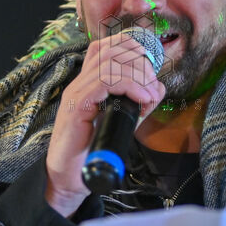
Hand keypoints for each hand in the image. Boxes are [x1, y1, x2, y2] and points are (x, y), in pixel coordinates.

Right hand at [44, 30, 166, 216]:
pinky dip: (129, 86)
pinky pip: (105, 82)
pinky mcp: (77, 107)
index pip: (106, 47)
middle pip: (111, 50)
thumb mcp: (122, 122)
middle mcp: (79, 83)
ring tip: (148, 95)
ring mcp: (76, 93)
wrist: (68, 178)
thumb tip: (158, 88)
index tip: (151, 68)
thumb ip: (139, 104)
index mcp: (87, 83)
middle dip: (140, 62)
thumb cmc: (90, 152)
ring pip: (110, 63)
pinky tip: (142, 99)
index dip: (133, 48)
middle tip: (152, 85)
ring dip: (138, 74)